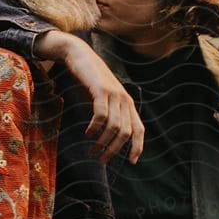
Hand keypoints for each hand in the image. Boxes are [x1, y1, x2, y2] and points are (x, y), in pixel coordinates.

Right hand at [35, 32, 144, 163]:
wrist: (79, 55)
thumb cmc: (90, 81)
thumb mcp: (104, 99)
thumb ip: (110, 114)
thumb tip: (108, 138)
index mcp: (128, 104)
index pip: (139, 129)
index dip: (138, 147)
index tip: (132, 162)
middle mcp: (124, 100)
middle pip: (125, 133)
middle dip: (114, 150)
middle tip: (101, 160)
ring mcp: (114, 94)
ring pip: (114, 126)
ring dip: (102, 142)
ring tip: (92, 151)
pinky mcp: (101, 90)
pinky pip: (101, 115)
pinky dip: (94, 127)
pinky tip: (87, 133)